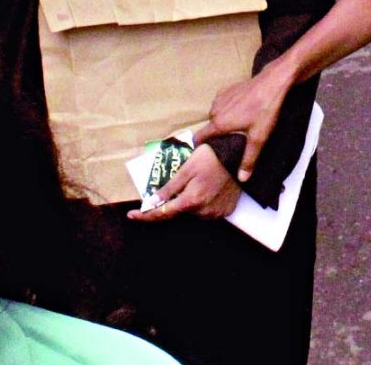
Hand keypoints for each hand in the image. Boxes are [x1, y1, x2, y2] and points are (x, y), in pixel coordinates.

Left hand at [127, 144, 241, 221]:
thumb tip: (151, 202)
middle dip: (173, 201)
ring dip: (188, 201)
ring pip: (193, 211)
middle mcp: (203, 212)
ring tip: (195, 181)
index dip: (146, 216)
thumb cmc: (210, 157)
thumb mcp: (186, 168)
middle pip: (179, 212)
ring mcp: (216, 213)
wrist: (239, 154)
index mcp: (191, 201)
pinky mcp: (226, 211)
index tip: (132, 215)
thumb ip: (169, 188)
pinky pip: (207, 211)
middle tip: (176, 183)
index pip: (163, 214)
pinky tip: (205, 187)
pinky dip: (201, 202)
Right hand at [193, 60, 291, 181]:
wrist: (271, 83)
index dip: (200, 146)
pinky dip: (227, 107)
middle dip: (217, 133)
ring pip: (216, 114)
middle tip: (231, 139)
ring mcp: (220, 97)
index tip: (205, 152)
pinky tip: (241, 109)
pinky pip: (222, 102)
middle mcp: (215, 110)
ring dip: (223, 119)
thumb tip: (242, 178)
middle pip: (210, 126)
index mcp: (219, 123)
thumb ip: (248, 160)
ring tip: (239, 124)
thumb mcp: (258, 138)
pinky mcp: (227, 88)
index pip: (199, 137)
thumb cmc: (264, 111)